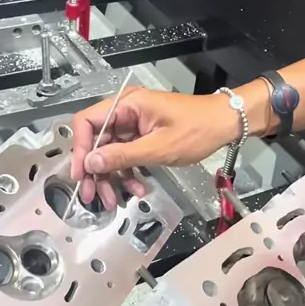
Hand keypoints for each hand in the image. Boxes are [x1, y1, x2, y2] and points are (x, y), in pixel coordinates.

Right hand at [71, 87, 237, 208]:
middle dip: (95, 171)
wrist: (225, 125)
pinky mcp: (143, 137)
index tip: (80, 174)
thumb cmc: (197, 130)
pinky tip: (136, 189)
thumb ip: (123, 155)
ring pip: (110, 153)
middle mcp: (125, 112)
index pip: (87, 122)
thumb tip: (91, 162)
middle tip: (92, 196)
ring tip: (115, 200)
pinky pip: (126, 156)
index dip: (79, 149)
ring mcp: (134, 125)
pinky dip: (128, 173)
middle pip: (96, 142)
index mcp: (126, 104)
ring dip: (111, 177)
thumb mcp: (159, 147)